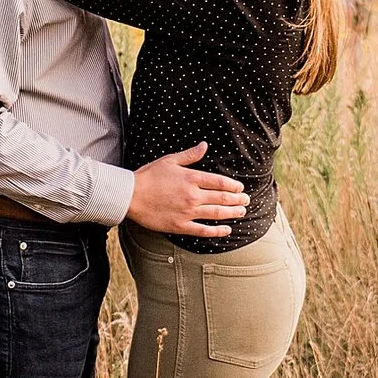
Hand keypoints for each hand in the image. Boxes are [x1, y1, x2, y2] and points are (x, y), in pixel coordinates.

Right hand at [126, 142, 247, 240]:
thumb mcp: (170, 160)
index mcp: (191, 178)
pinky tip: (226, 230)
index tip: (240, 188)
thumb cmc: (149, 176)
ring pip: (217, 214)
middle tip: (246, 200)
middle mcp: (193, 196)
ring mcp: (188, 212)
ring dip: (232, 213)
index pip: (220, 182)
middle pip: (222, 198)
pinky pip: (204, 230)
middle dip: (238, 200)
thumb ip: (190, 155)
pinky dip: (217, 231)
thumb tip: (204, 146)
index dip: (234, 186)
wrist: (131, 196)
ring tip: (242, 212)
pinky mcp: (181, 226)